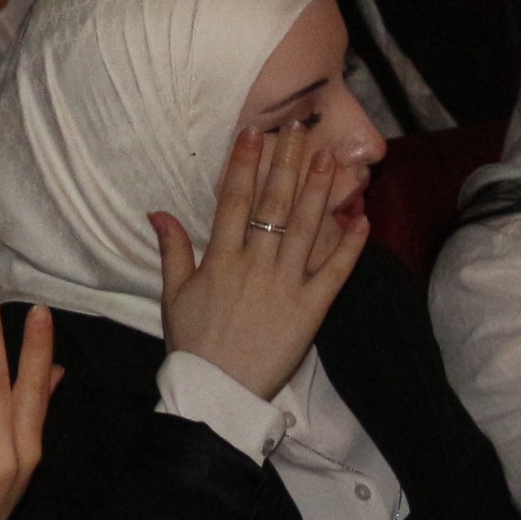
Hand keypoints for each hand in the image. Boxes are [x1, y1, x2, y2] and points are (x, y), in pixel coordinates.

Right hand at [152, 124, 366, 400]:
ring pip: (305, 229)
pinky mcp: (311, 310)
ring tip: (330, 158)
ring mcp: (286, 286)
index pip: (234, 200)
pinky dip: (350, 246)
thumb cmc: (193, 344)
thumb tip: (158, 211)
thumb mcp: (172, 295)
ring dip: (319, 191)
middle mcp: (255, 265)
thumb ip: (172, 250)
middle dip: (286, 162)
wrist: (216, 392)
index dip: (245, 164)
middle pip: (274, 204)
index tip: (255, 132)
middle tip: (301, 127)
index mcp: (221, 259)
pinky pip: (335, 273)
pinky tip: (361, 218)